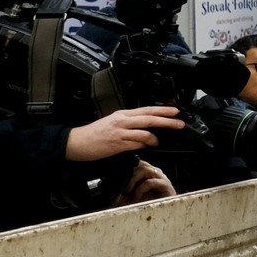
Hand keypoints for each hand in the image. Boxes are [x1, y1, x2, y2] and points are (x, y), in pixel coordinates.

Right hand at [65, 107, 184, 161]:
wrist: (77, 142)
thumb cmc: (95, 133)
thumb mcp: (114, 122)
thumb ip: (130, 122)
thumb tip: (147, 126)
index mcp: (122, 114)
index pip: (147, 110)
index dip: (163, 110)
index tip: (175, 111)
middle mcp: (122, 121)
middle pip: (149, 119)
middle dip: (167, 121)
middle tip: (179, 123)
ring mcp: (120, 133)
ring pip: (144, 132)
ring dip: (154, 138)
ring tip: (157, 141)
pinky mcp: (117, 144)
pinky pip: (136, 144)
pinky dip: (143, 145)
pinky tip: (146, 146)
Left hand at [113, 160, 174, 203]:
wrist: (166, 214)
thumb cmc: (151, 205)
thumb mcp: (131, 198)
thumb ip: (123, 194)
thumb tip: (111, 193)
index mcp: (147, 173)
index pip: (135, 163)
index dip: (125, 168)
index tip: (115, 179)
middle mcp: (155, 173)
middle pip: (139, 163)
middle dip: (128, 173)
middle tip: (122, 186)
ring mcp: (161, 177)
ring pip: (144, 169)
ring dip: (133, 180)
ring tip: (128, 190)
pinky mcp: (165, 185)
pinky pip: (150, 182)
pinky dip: (140, 189)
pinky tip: (137, 197)